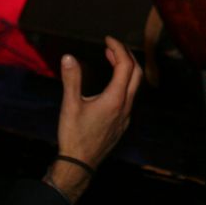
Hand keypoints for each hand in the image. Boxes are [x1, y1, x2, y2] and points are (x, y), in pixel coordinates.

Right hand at [48, 37, 142, 202]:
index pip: (125, 65)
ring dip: (126, 69)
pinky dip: (124, 82)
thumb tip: (69, 57)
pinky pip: (130, 96)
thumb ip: (71, 79)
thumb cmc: (74, 136)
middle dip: (127, 55)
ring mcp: (126, 116)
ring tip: (110, 59)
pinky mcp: (123, 123)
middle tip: (111, 46)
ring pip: (135, 85)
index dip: (118, 48)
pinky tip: (110, 84)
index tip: (107, 39)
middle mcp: (126, 106)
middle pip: (136, 73)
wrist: (79, 165)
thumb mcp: (70, 105)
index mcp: (115, 99)